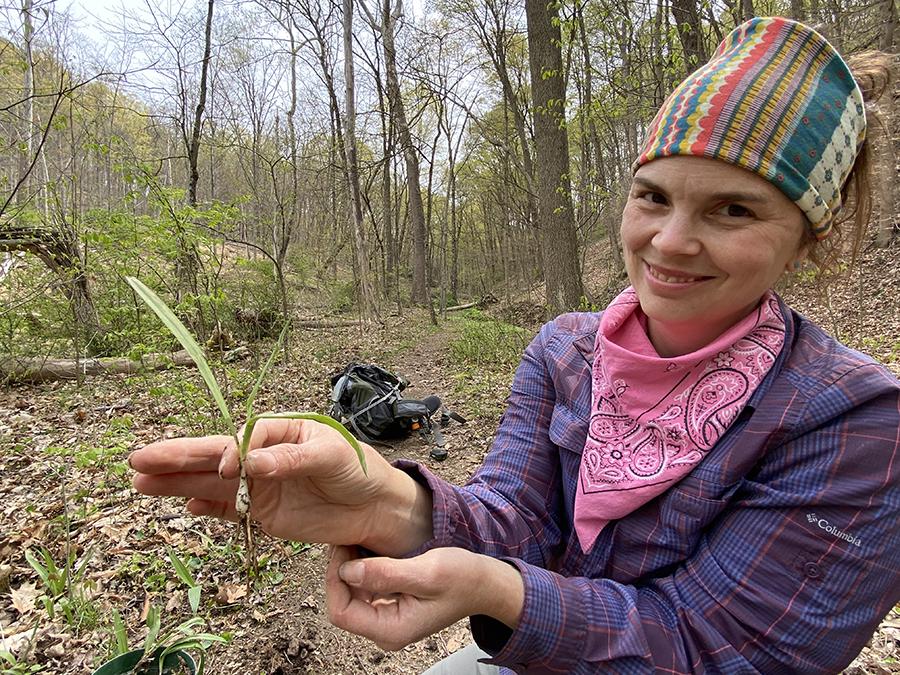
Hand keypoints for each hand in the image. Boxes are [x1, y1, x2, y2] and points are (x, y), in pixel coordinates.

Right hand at [129, 417, 432, 554]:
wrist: (375, 507)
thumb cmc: (359, 469)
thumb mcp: (332, 455)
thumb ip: (292, 459)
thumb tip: (253, 464)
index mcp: (279, 432)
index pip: (242, 439)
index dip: (228, 453)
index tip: (227, 470)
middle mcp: (262, 456)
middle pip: (213, 456)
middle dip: (176, 458)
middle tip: (138, 460)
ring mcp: (258, 486)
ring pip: (210, 484)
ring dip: (177, 483)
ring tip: (140, 481)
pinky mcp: (262, 513)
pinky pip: (228, 511)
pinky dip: (206, 510)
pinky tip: (184, 508)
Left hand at [326, 545, 523, 650]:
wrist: (485, 583)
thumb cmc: (462, 578)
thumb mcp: (426, 572)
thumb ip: (386, 574)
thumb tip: (348, 572)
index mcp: (391, 630)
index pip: (341, 612)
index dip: (335, 579)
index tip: (343, 547)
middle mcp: (385, 630)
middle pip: (342, 603)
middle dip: (341, 570)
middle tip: (348, 537)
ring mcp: (387, 620)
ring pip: (351, 595)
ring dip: (350, 567)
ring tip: (357, 539)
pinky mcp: (390, 606)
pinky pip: (364, 589)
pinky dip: (362, 569)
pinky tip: (369, 548)